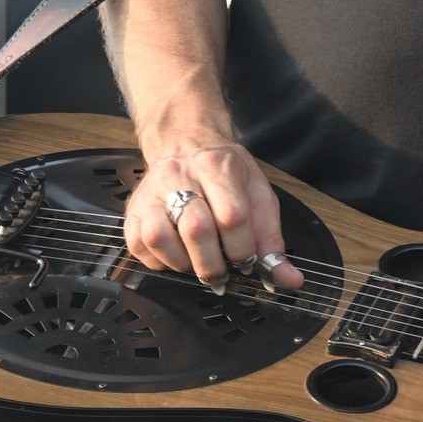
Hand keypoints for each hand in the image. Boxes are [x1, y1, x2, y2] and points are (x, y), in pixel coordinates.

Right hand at [125, 137, 303, 292]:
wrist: (187, 142)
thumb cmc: (225, 171)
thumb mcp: (258, 194)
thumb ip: (272, 240)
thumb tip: (289, 280)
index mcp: (217, 167)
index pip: (232, 216)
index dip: (242, 249)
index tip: (246, 260)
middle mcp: (179, 175)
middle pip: (196, 229)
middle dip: (212, 265)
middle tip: (221, 274)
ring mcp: (151, 191)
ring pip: (159, 237)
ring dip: (182, 263)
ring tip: (196, 263)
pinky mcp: (132, 209)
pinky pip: (137, 245)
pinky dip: (158, 261)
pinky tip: (175, 256)